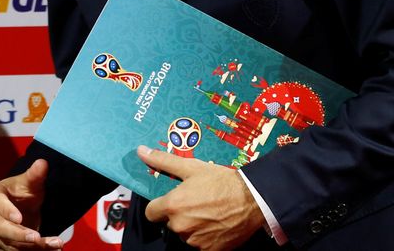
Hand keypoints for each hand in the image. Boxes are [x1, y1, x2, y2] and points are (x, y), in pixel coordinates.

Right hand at [0, 159, 61, 249]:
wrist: (22, 206)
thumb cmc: (23, 191)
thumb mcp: (30, 182)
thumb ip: (35, 174)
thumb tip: (43, 163)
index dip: (6, 211)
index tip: (19, 218)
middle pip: (0, 228)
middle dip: (18, 234)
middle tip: (37, 238)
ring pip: (9, 243)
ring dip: (31, 247)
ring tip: (54, 245)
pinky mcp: (2, 245)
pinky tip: (53, 249)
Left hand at [139, 145, 265, 249]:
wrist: (252, 198)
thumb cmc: (221, 180)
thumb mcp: (192, 167)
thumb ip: (164, 161)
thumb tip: (141, 152)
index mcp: (173, 206)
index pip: (151, 213)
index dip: (159, 206)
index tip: (171, 201)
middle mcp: (181, 226)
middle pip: (170, 223)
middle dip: (179, 214)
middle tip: (196, 202)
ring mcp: (195, 241)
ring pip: (186, 234)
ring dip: (193, 226)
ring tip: (209, 212)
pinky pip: (200, 245)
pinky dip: (206, 237)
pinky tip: (216, 224)